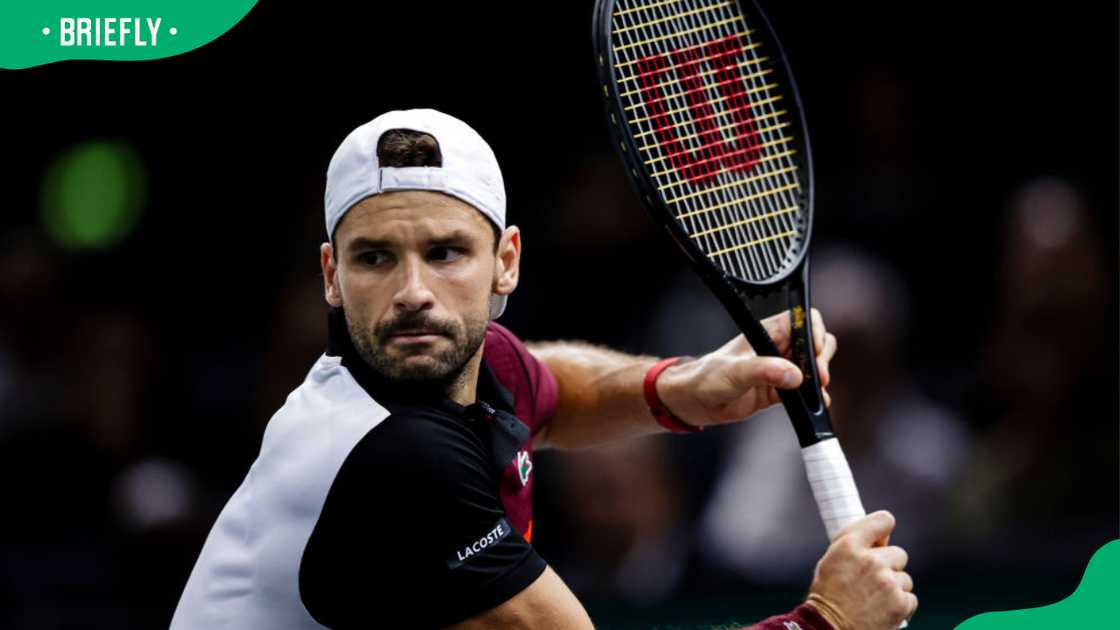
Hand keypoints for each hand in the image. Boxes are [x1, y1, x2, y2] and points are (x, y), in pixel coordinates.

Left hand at [656, 308, 836, 426]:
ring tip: (817, 391)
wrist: (694, 401)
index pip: (803, 320)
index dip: (814, 333)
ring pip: (813, 366)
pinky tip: (813, 404)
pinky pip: (805, 390)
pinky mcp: (778, 390)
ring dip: (820, 378)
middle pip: (814, 342)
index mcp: (767, 332)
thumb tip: (794, 375)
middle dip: (822, 357)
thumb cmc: (706, 378)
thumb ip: (764, 371)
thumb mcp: (734, 372)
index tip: (814, 352)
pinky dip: (813, 396)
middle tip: (818, 375)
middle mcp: (777, 348)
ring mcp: (779, 369)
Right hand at [805, 511, 916, 629]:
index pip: (883, 520)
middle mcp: (871, 560)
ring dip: (894, 588)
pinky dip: (900, 606)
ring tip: (874, 600)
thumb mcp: (832, 560)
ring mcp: (888, 582)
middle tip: (872, 581)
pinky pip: (910, 598)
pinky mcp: (900, 603)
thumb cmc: (828, 595)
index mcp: (850, 544)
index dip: (884, 529)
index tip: (882, 538)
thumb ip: (855, 543)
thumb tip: (883, 537)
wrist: (828, 628)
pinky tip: (882, 610)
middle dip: (889, 566)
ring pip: (904, 578)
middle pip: (898, 553)